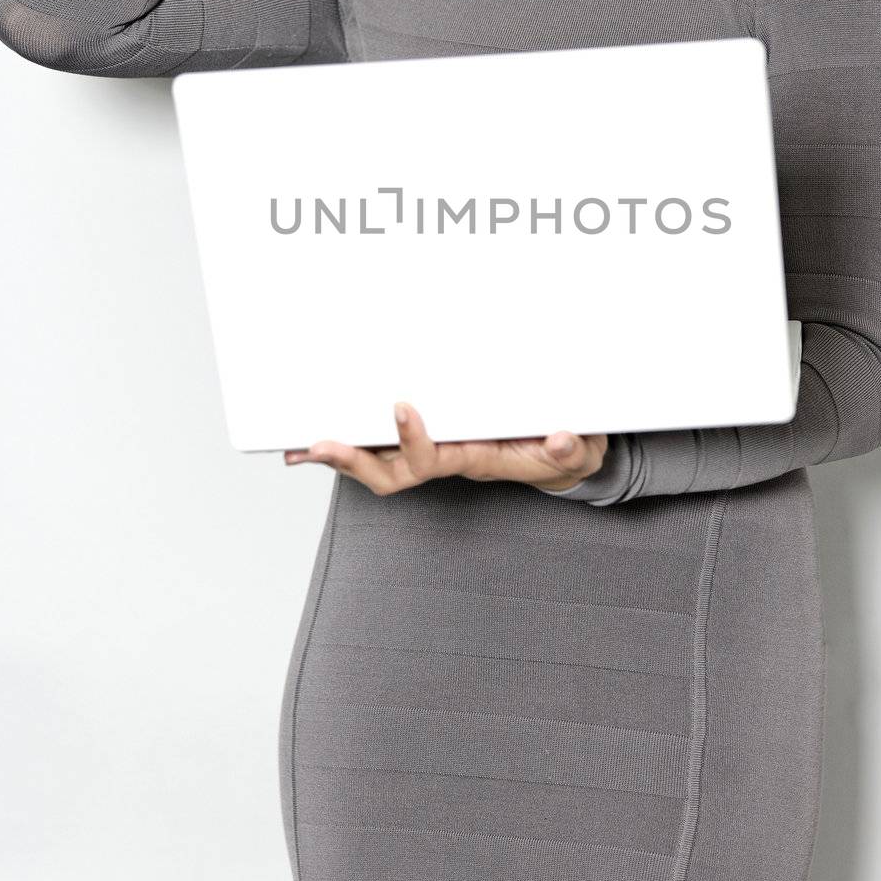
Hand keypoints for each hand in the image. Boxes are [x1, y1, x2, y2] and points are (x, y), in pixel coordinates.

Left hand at [283, 402, 607, 496]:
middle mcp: (448, 460)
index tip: (402, 407)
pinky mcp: (433, 441)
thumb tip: (558, 439)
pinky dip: (353, 442)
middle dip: (355, 460)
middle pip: (391, 473)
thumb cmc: (562, 451)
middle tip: (319, 444)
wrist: (563, 457)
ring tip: (303, 446)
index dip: (415, 441)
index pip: (436, 459)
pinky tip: (323, 436)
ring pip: (380, 463)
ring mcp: (437, 453)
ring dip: (342, 456)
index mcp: (476, 459)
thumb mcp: (578, 451)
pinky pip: (385, 447)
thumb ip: (569, 449)